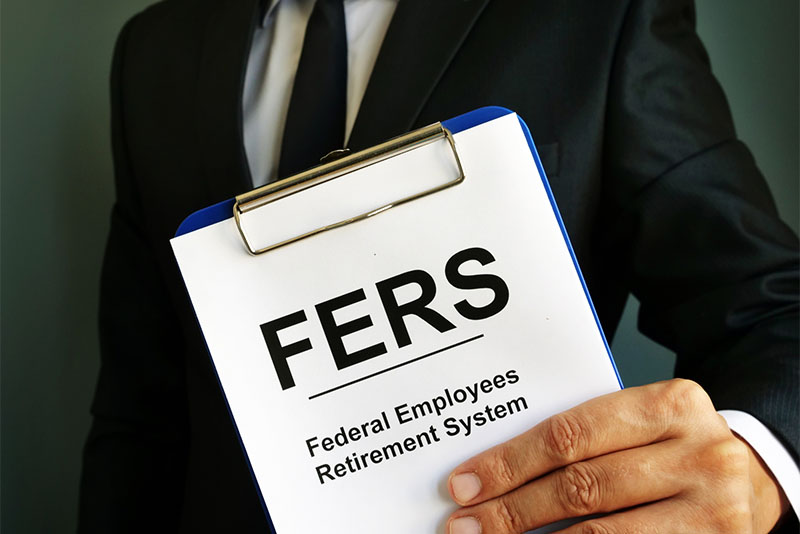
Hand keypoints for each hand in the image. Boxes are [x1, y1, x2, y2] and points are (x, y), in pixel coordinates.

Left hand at [446, 379, 788, 532]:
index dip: (510, 462)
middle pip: (582, 487)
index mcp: (670, 404)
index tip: (464, 483)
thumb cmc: (671, 446)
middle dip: (513, 511)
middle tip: (465, 525)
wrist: (748, 479)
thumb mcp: (637, 424)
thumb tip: (493, 472)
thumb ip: (582, 439)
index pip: (570, 433)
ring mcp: (713, 509)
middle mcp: (699, 452)